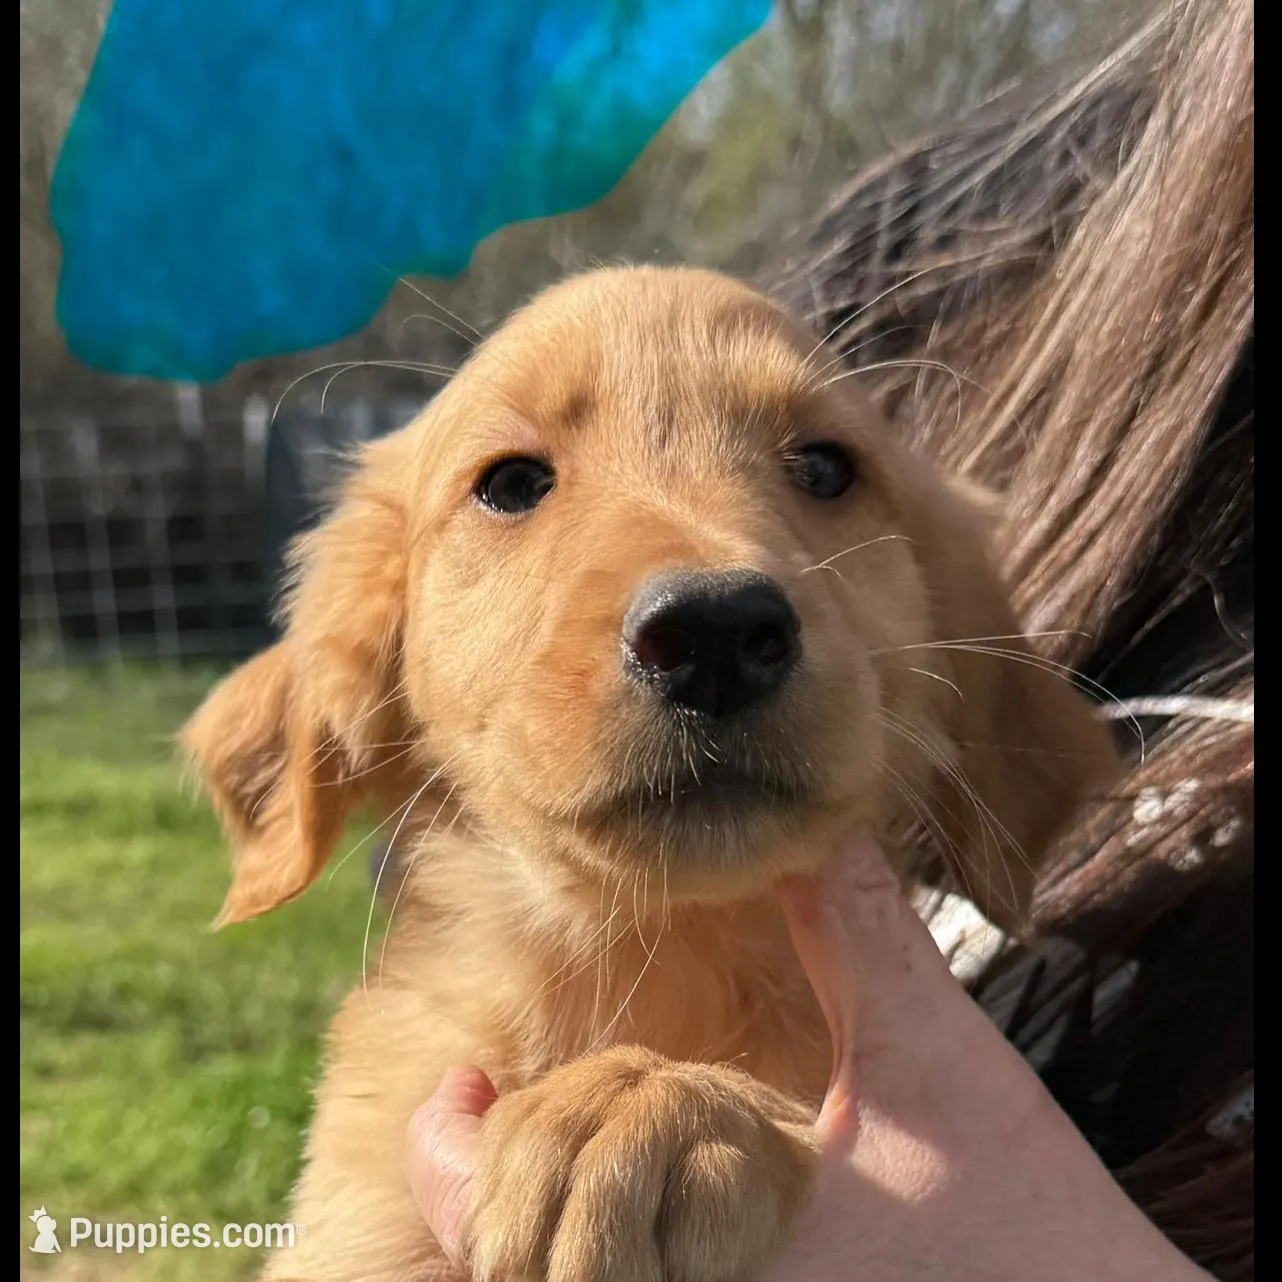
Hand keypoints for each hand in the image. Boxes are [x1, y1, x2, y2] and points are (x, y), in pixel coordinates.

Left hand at [406, 835, 1210, 1280]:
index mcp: (715, 1249)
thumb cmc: (1027, 1222)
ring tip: (555, 1176)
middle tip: (489, 1124)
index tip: (458, 1086)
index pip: (507, 1227)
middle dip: (492, 1213)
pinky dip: (620, 1278)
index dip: (455, 1158)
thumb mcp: (930, 1059)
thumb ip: (856, 936)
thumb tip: (811, 831)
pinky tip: (651, 1227)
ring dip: (547, 1250)